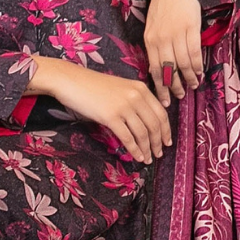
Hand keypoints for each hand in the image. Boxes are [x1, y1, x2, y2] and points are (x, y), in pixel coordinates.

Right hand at [27, 56, 172, 163]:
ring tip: (148, 158)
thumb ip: (134, 99)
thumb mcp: (120, 88)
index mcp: (140, 88)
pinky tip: (137, 157)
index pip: (161, 112)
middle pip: (154, 124)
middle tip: (159, 154)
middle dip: (158, 142)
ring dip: (147, 148)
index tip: (167, 141)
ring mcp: (124, 106)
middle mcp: (136, 96)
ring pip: (143, 133)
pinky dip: (134, 150)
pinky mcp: (111, 116)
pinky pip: (128, 138)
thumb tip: (145, 121)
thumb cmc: (93, 85)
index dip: (166, 130)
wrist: (71, 81)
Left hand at [144, 0, 203, 105]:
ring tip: (193, 85)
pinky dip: (197, 65)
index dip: (160, 86)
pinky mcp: (190, 27)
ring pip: (182, 63)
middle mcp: (160, 39)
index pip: (154, 68)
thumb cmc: (164, 2)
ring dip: (189, 77)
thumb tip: (163, 64)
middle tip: (179, 97)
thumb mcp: (154, 24)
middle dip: (174, 86)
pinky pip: (194, 52)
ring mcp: (175, 33)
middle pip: (168, 70)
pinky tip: (200, 72)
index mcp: (149, 39)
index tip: (165, 99)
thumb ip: (156, 43)